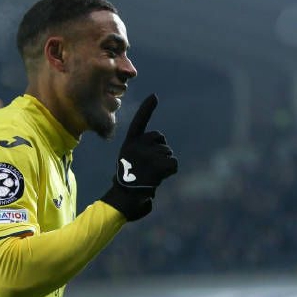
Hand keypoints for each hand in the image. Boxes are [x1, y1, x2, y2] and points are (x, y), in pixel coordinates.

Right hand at [100, 94, 177, 220]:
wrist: (122, 200)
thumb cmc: (124, 189)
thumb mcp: (127, 167)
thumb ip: (139, 159)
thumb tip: (151, 172)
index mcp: (129, 144)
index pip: (139, 122)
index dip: (147, 109)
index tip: (155, 96)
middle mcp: (138, 145)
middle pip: (161, 140)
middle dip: (161, 151)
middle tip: (149, 168)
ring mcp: (148, 154)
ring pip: (169, 154)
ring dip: (164, 166)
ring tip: (150, 177)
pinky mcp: (159, 164)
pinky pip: (174, 164)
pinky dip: (170, 173)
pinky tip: (158, 180)